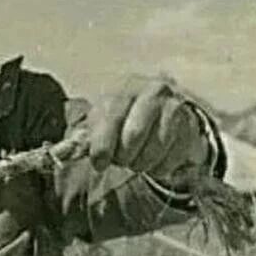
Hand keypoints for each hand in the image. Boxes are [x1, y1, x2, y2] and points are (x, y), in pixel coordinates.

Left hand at [86, 77, 209, 182]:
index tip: (99, 164)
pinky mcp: (190, 127)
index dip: (103, 144)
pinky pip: (170, 159)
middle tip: (121, 159)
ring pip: (153, 150)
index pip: (112, 116)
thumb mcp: (103, 121)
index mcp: (125, 87)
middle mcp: (153, 91)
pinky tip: (154, 160)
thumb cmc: (125, 119)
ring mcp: (175, 107)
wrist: (164, 114)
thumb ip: (85, 136)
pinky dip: (158, 168)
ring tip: (137, 159)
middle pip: (133, 136)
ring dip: (140, 164)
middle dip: (123, 156)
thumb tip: (66, 152)